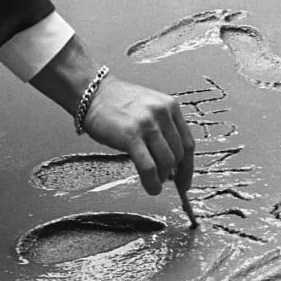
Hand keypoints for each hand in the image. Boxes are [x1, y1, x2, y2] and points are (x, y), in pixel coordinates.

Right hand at [82, 76, 195, 196]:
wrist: (92, 92)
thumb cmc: (117, 102)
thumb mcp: (149, 108)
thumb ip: (163, 129)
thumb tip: (172, 162)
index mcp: (170, 106)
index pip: (188, 143)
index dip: (188, 166)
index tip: (185, 180)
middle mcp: (162, 113)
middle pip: (179, 154)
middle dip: (176, 174)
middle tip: (167, 182)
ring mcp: (148, 124)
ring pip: (167, 162)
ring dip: (163, 179)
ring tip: (155, 183)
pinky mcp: (131, 136)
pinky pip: (149, 167)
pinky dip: (152, 182)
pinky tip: (151, 187)